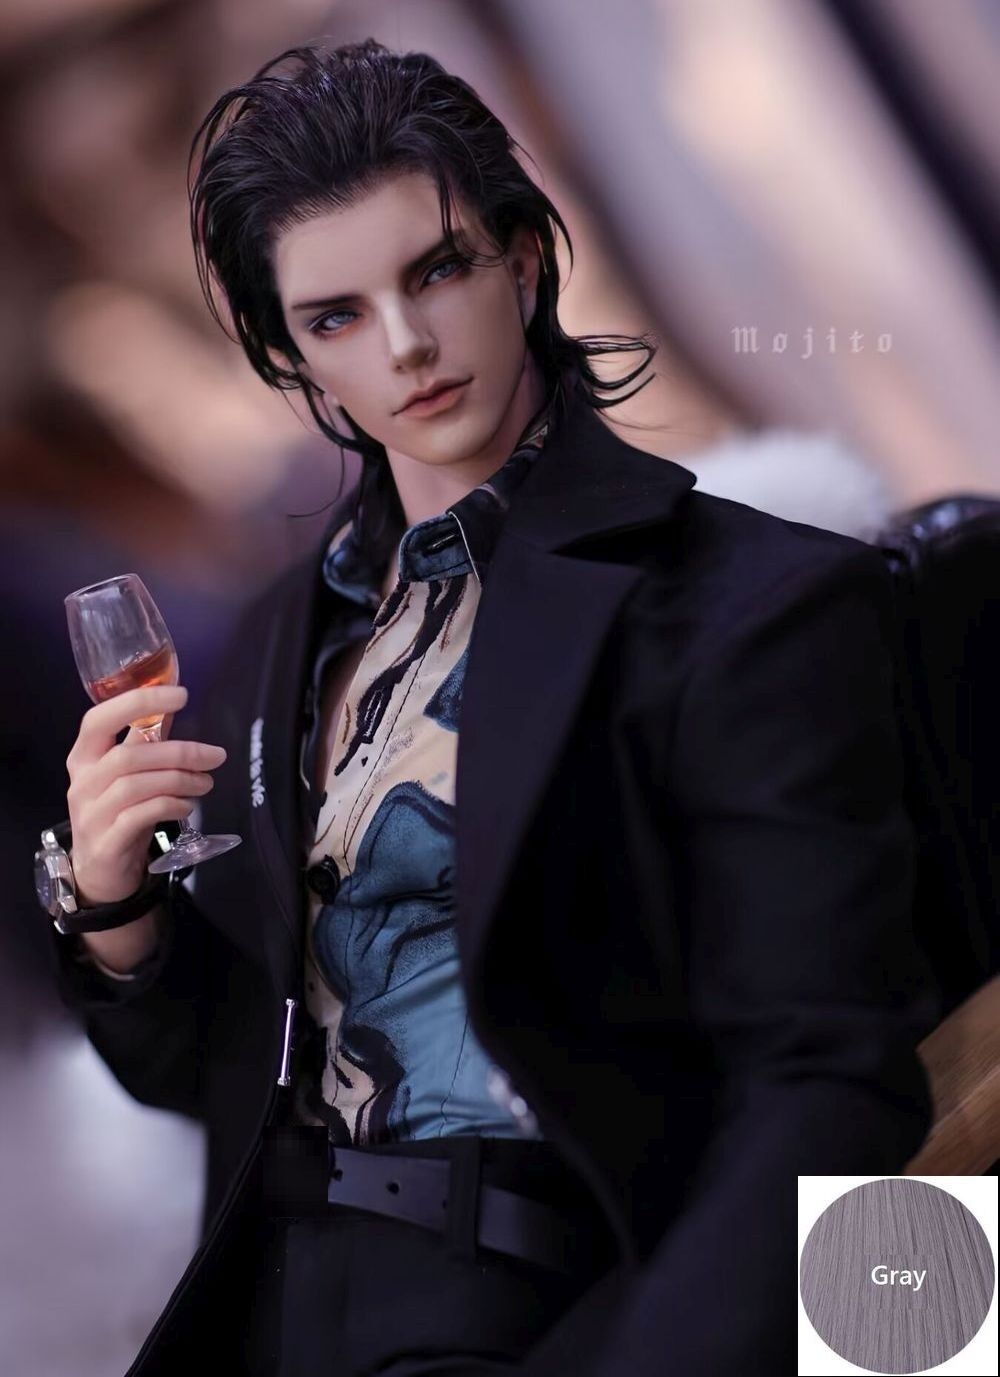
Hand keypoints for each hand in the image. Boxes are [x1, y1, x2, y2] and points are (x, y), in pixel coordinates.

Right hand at [65, 684, 227, 906]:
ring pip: (136, 785)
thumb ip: (144, 741)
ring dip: (180, 780)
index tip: (181, 695)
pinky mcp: (106, 843)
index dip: (138, 703)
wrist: (99, 871)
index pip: (99, 719)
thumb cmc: (117, 812)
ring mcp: (91, 814)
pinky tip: (187, 805)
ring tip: (206, 783)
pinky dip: (169, 805)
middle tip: (215, 756)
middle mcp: (83, 782)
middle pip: (128, 755)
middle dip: (179, 752)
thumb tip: (170, 704)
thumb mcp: (127, 774)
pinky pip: (139, 816)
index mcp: (84, 756)